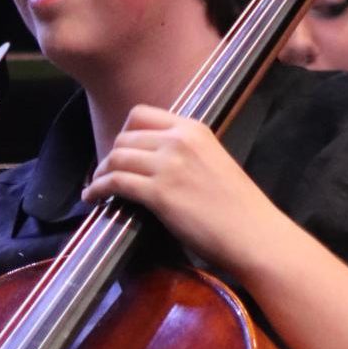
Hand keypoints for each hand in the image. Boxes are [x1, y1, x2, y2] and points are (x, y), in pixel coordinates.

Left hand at [82, 105, 284, 280]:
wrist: (254, 234)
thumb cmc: (239, 208)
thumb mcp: (213, 162)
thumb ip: (186, 155)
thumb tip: (155, 162)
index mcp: (193, 129)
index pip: (142, 115)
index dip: (125, 133)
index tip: (123, 151)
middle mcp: (178, 140)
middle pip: (125, 136)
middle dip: (112, 155)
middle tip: (109, 174)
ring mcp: (168, 165)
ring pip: (116, 157)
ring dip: (102, 172)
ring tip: (98, 186)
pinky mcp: (159, 192)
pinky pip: (115, 182)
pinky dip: (98, 189)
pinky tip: (93, 197)